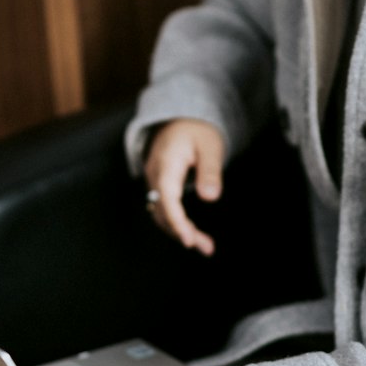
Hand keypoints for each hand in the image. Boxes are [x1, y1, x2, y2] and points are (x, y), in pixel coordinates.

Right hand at [144, 119, 224, 256]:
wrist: (181, 117)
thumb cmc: (198, 130)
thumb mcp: (211, 146)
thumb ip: (210, 172)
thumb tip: (210, 198)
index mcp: (167, 162)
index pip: (167, 197)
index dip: (176, 220)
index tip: (189, 239)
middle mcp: (155, 174)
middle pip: (162, 210)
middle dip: (182, 232)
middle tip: (206, 247)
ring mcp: (154, 180)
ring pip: (161, 212)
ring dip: (180, 231)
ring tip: (205, 246)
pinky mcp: (158, 185)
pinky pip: (163, 208)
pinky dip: (176, 222)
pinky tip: (192, 233)